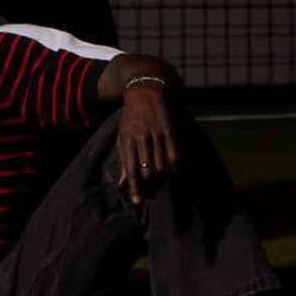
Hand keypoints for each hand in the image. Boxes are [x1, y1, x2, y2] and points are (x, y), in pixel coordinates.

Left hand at [115, 82, 178, 205]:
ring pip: (160, 163)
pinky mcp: (169, 130)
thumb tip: (120, 184)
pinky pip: (174, 153)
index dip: (133, 187)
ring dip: (160, 176)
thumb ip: (122, 161)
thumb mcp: (122, 138)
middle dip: (148, 184)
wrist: (143, 94)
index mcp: (127, 141)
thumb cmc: (130, 120)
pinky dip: (174, 164)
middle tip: (150, 192)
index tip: (137, 202)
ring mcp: (156, 134)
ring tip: (159, 182)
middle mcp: (141, 138)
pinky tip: (173, 170)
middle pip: (145, 169)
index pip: (130, 169)